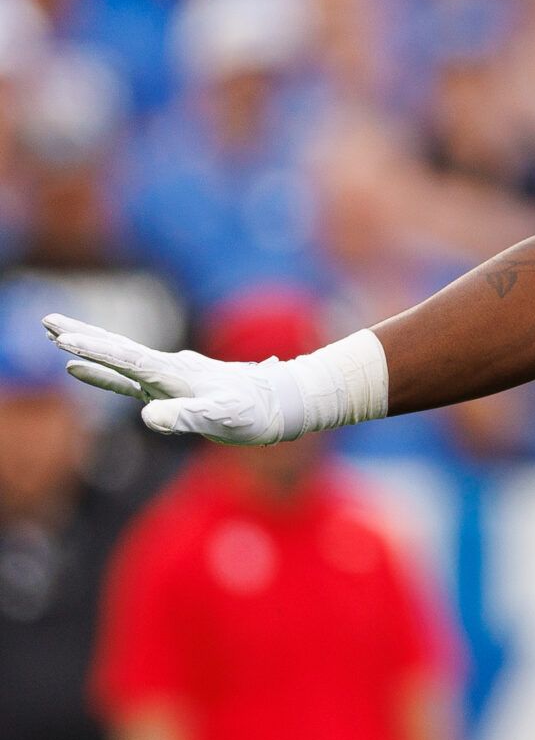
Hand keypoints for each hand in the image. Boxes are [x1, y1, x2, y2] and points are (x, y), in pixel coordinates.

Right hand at [42, 313, 302, 443]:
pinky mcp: (172, 386)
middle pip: (118, 347)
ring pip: (120, 357)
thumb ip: (185, 417)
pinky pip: (128, 376)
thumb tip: (147, 417)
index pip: (127, 359)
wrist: (284, 402)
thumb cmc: (254, 414)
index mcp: (176, 373)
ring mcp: (170, 375)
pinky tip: (78, 371)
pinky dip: (102, 371)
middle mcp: (170, 368)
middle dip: (82, 335)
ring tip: (54, 336)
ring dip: (88, 347)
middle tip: (45, 320)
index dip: (95, 350)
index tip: (63, 338)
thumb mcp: (220, 419)